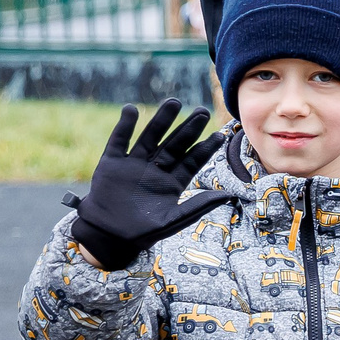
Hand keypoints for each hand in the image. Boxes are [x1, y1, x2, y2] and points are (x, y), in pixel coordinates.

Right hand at [64, 100, 234, 268]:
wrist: (109, 236)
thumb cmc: (144, 232)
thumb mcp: (174, 220)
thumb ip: (199, 206)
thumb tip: (229, 195)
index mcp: (172, 182)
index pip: (192, 161)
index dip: (205, 148)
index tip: (219, 135)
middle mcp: (155, 169)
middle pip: (174, 144)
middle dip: (187, 128)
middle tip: (201, 111)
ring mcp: (133, 164)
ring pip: (150, 137)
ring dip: (161, 120)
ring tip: (173, 103)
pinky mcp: (112, 163)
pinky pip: (119, 140)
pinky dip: (124, 125)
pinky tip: (131, 110)